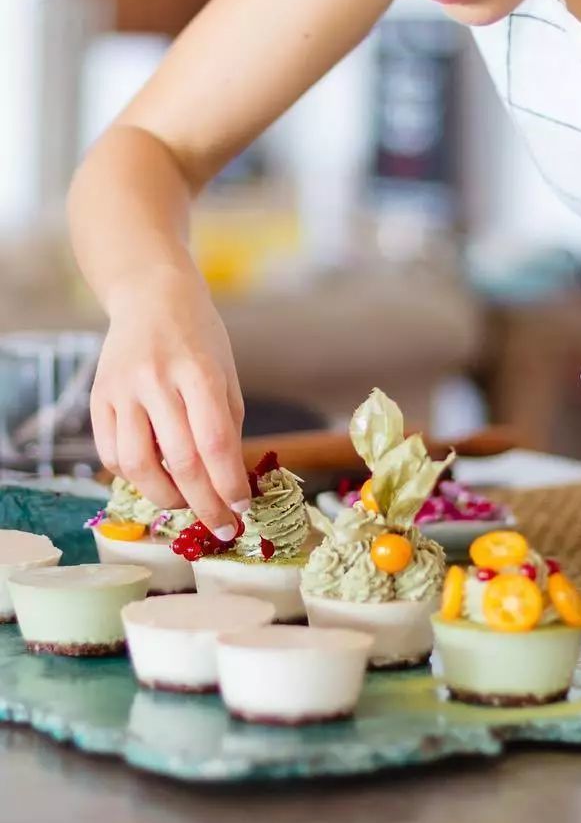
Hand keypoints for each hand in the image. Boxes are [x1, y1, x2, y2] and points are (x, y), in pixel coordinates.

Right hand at [90, 268, 250, 535]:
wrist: (151, 296)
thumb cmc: (198, 337)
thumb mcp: (225, 372)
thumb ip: (227, 424)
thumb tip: (230, 481)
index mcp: (200, 372)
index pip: (216, 443)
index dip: (228, 483)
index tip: (241, 509)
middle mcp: (158, 381)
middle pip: (182, 461)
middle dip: (205, 504)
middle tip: (222, 527)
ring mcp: (123, 390)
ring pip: (139, 466)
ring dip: (166, 498)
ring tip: (186, 505)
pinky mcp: (97, 398)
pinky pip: (111, 454)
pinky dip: (133, 478)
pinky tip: (154, 480)